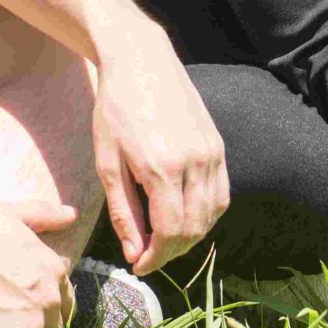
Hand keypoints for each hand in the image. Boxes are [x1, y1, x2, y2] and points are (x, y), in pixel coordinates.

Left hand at [91, 16, 230, 274]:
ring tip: (165, 240)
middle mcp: (195, 162)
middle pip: (194, 228)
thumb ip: (124, 213)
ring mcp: (212, 153)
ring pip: (212, 214)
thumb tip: (135, 254)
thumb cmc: (115, 110)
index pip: (170, 232)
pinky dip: (207, 214)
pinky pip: (221, 193)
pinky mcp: (218, 145)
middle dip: (172, 252)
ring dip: (192, 236)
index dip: (155, 258)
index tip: (138, 266)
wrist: (142, 61)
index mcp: (162, 168)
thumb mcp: (107, 163)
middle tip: (148, 257)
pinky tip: (186, 216)